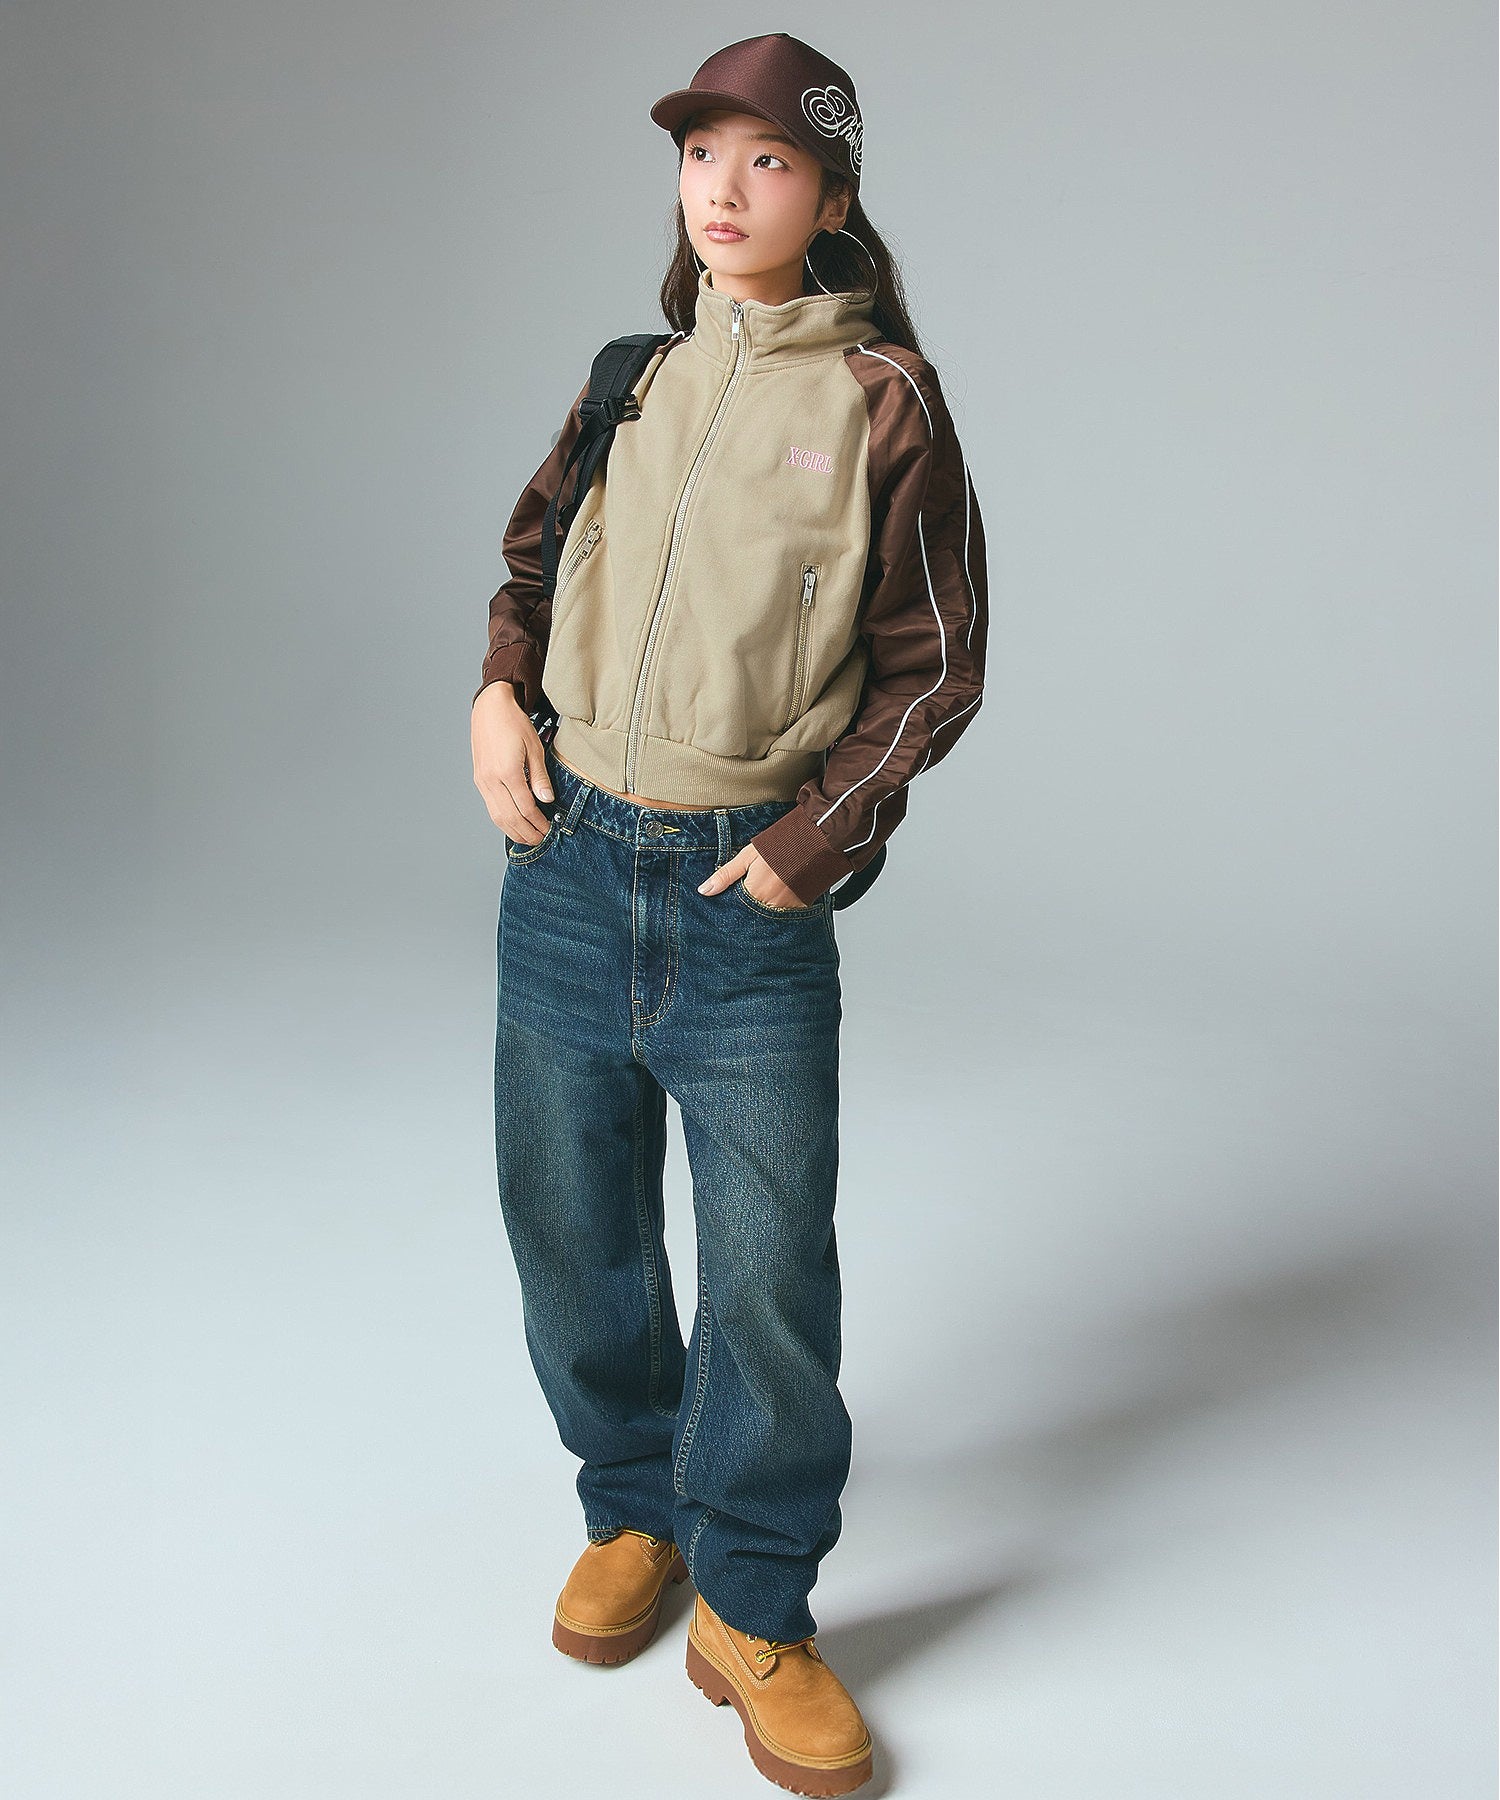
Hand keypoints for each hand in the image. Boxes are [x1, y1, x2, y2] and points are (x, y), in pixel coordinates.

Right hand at [471, 681, 553, 843]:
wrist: (490, 709)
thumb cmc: (513, 724)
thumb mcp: (534, 748)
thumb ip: (540, 777)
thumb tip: (547, 800)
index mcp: (507, 772)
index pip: (525, 808)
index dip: (538, 822)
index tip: (550, 829)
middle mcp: (491, 780)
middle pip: (509, 817)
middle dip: (527, 832)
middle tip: (541, 840)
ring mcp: (482, 781)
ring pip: (497, 816)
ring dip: (513, 831)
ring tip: (529, 838)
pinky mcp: (479, 780)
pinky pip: (491, 807)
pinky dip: (502, 820)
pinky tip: (513, 825)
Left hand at [698, 845, 810, 908]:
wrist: (813, 842)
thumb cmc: (779, 846)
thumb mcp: (747, 856)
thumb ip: (726, 875)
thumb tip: (704, 891)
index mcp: (754, 892)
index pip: (735, 909)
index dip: (730, 907)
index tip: (728, 904)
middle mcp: (769, 905)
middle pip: (751, 916)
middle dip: (746, 912)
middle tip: (751, 895)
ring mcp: (786, 908)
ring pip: (767, 917)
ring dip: (762, 911)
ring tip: (766, 894)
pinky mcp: (800, 908)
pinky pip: (785, 915)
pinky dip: (779, 910)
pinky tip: (779, 897)